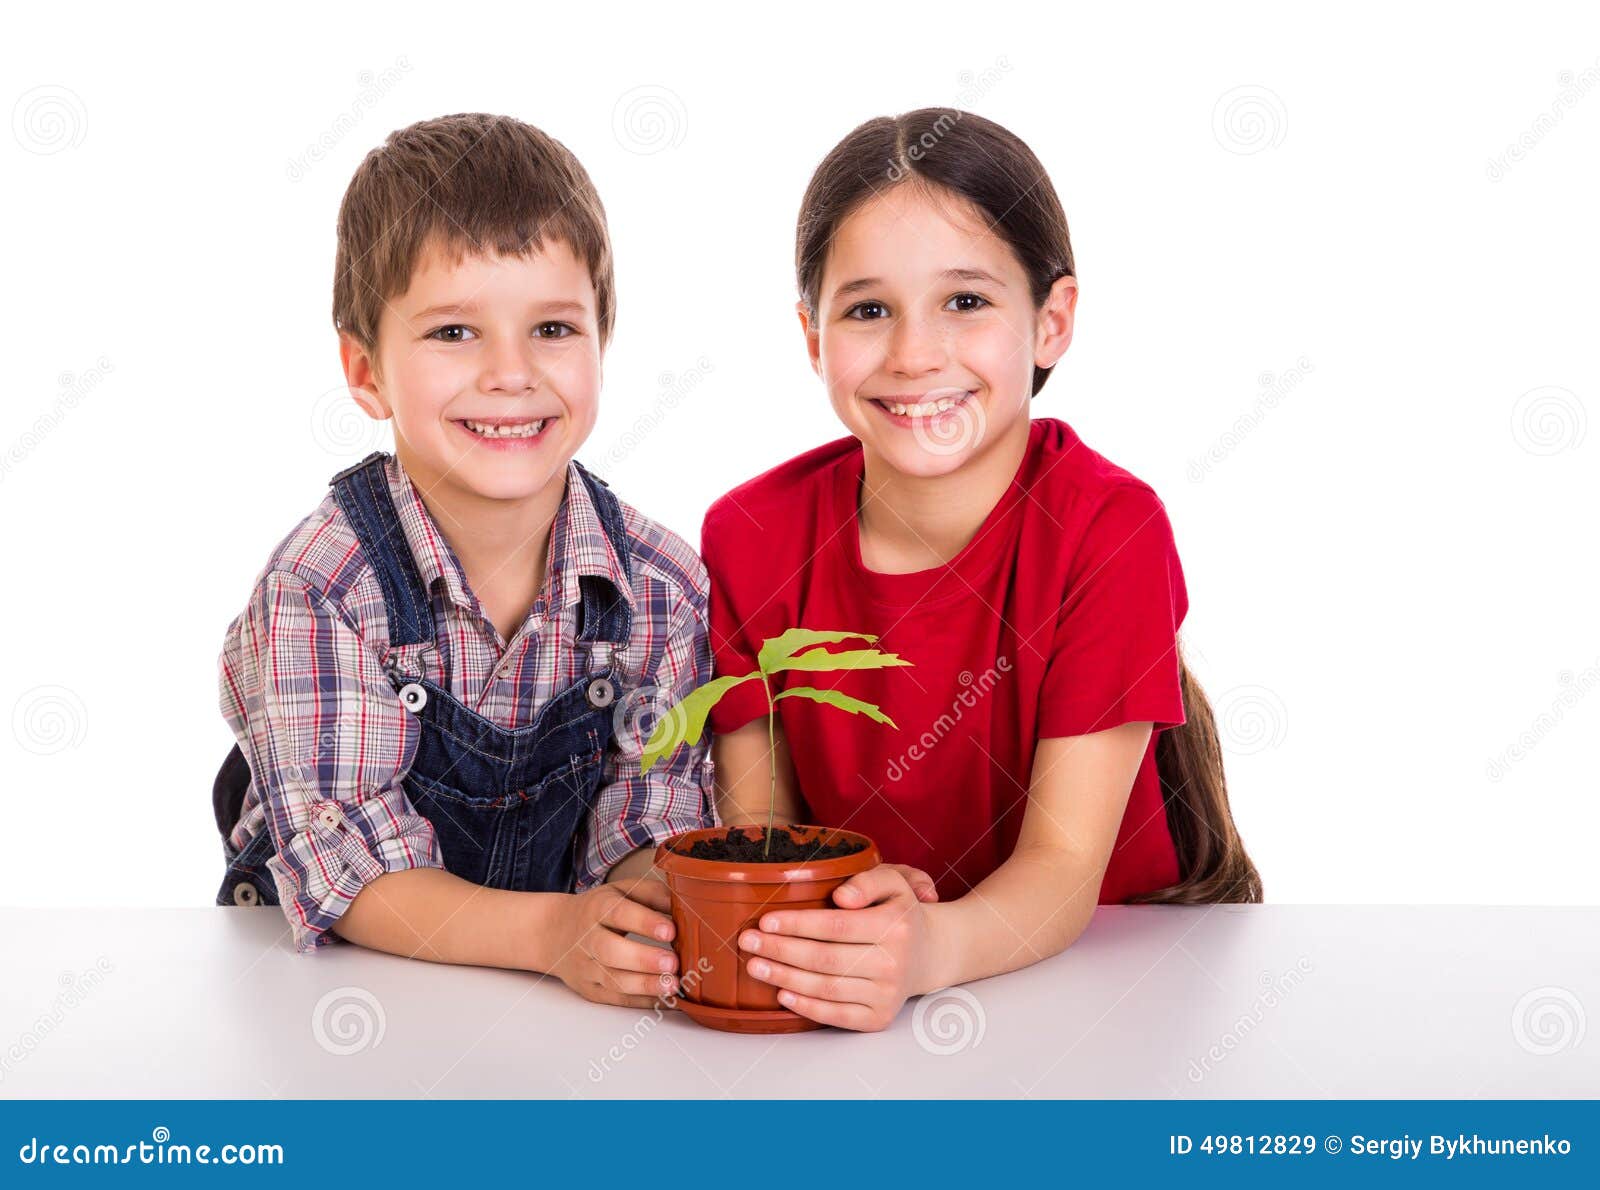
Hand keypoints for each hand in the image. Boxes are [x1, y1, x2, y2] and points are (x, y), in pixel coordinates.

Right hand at [546, 876, 679, 1008]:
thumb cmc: (600, 910)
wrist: (556, 932)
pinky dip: (643, 1000)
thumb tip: (685, 907)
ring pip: (613, 980)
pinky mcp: (590, 990)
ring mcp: (586, 967)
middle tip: (673, 963)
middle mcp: (588, 938)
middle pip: (611, 951)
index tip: (670, 930)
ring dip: (645, 985)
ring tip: (673, 985)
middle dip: (643, 959)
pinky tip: (666, 999)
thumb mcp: (622, 891)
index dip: (645, 922)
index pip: (619, 913)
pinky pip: (616, 998)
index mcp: (598, 908)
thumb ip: (653, 895)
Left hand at [737, 863, 938, 1030]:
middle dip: (780, 951)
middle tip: (748, 943)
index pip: (836, 926)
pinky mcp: (879, 1018)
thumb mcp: (893, 882)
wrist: (929, 953)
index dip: (797, 925)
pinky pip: (837, 1016)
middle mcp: (894, 963)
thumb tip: (841, 897)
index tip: (766, 921)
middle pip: (825, 959)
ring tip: (756, 966)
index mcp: (895, 926)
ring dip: (785, 978)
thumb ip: (868, 881)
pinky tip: (783, 994)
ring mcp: (887, 994)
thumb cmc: (899, 914)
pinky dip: (807, 1006)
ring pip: (826, 988)